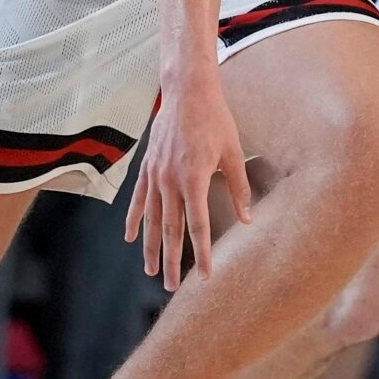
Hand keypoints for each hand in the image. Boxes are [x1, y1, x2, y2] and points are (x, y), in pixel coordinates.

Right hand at [127, 67, 252, 291]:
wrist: (187, 91)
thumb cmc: (215, 120)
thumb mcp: (234, 153)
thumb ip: (238, 188)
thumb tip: (247, 219)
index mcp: (195, 179)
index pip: (198, 225)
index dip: (202, 253)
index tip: (206, 275)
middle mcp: (171, 181)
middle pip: (171, 230)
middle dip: (173, 261)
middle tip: (173, 286)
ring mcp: (155, 175)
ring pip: (152, 220)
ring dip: (152, 248)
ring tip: (152, 271)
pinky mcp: (147, 167)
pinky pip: (139, 200)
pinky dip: (134, 220)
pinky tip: (130, 238)